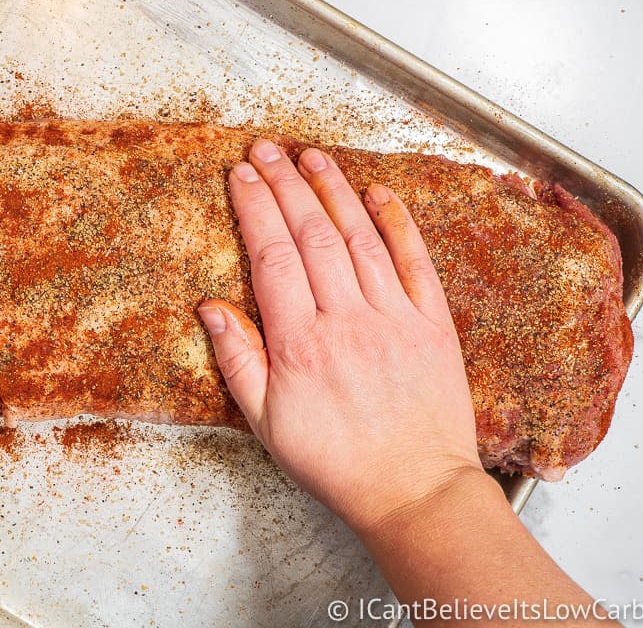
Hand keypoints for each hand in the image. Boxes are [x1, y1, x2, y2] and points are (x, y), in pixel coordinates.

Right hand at [198, 139, 484, 535]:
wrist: (414, 492)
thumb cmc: (336, 463)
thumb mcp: (266, 424)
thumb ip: (238, 361)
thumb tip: (210, 308)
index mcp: (301, 344)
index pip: (271, 256)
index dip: (254, 208)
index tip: (240, 176)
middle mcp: (347, 320)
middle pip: (312, 234)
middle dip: (285, 184)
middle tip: (266, 150)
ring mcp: (394, 318)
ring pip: (360, 237)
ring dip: (334, 190)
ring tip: (311, 156)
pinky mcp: (433, 325)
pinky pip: (414, 262)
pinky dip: (398, 223)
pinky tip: (379, 194)